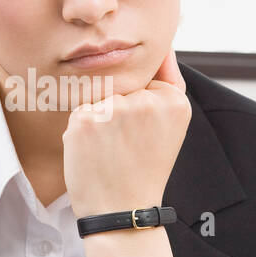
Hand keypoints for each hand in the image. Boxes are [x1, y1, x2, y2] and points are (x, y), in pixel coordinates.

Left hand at [62, 46, 190, 219]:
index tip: (143, 138)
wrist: (123, 212)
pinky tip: (94, 154)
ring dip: (99, 121)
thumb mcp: (170, 127)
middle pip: (121, 88)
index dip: (138, 111)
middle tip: (126, 149)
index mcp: (174, 101)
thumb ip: (167, 85)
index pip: (145, 82)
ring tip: (111, 152)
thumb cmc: (143, 169)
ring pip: (99, 99)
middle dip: (118, 114)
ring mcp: (116, 109)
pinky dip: (82, 131)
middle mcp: (147, 101)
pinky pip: (80, 112)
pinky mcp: (86, 119)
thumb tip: (163, 45)